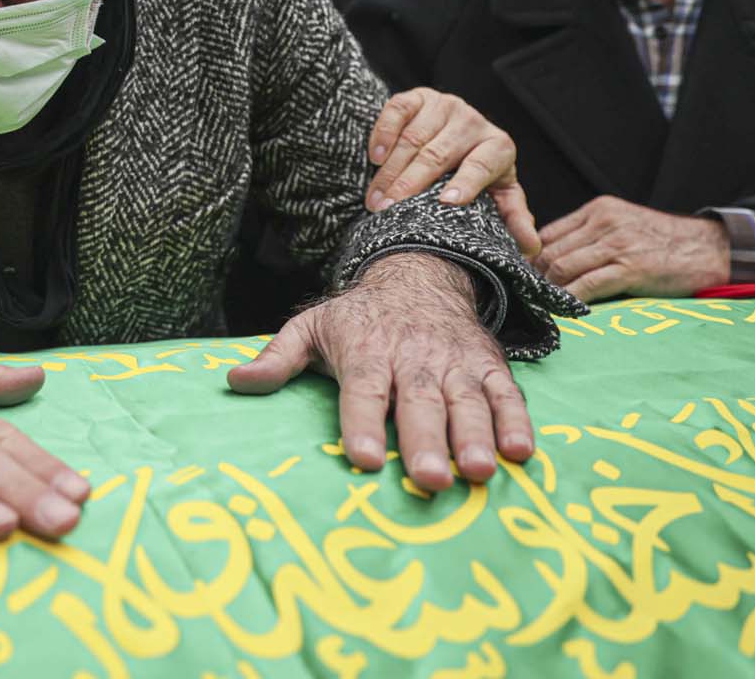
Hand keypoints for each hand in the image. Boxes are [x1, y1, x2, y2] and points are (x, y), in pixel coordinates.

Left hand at [226, 255, 529, 491]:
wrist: (419, 275)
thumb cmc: (358, 318)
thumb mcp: (311, 327)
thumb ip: (277, 358)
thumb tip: (233, 381)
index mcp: (365, 352)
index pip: (362, 391)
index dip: (362, 424)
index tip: (363, 459)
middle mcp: (412, 357)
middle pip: (418, 402)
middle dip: (424, 441)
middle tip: (429, 480)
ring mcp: (454, 362)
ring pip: (466, 401)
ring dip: (474, 437)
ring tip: (476, 472)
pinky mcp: (488, 365)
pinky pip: (506, 393)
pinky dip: (516, 421)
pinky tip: (521, 452)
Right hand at [367, 87, 537, 257]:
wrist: (460, 134)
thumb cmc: (478, 172)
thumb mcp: (499, 194)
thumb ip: (513, 217)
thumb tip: (532, 248)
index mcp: (498, 146)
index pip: (482, 164)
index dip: (467, 182)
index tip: (448, 202)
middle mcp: (473, 122)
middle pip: (438, 154)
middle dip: (410, 184)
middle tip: (388, 210)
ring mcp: (445, 106)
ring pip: (413, 138)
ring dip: (390, 170)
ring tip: (375, 199)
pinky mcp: (419, 96)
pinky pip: (397, 109)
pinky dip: (383, 133)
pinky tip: (375, 157)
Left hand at [535, 196, 729, 301]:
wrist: (713, 248)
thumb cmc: (666, 243)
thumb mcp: (624, 225)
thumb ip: (591, 236)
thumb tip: (554, 261)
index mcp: (598, 210)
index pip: (548, 233)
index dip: (532, 258)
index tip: (525, 277)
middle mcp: (603, 222)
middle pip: (550, 252)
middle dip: (535, 277)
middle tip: (527, 297)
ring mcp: (617, 245)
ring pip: (562, 268)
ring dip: (548, 291)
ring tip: (542, 306)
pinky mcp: (631, 268)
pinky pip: (587, 286)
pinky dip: (569, 300)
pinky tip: (564, 311)